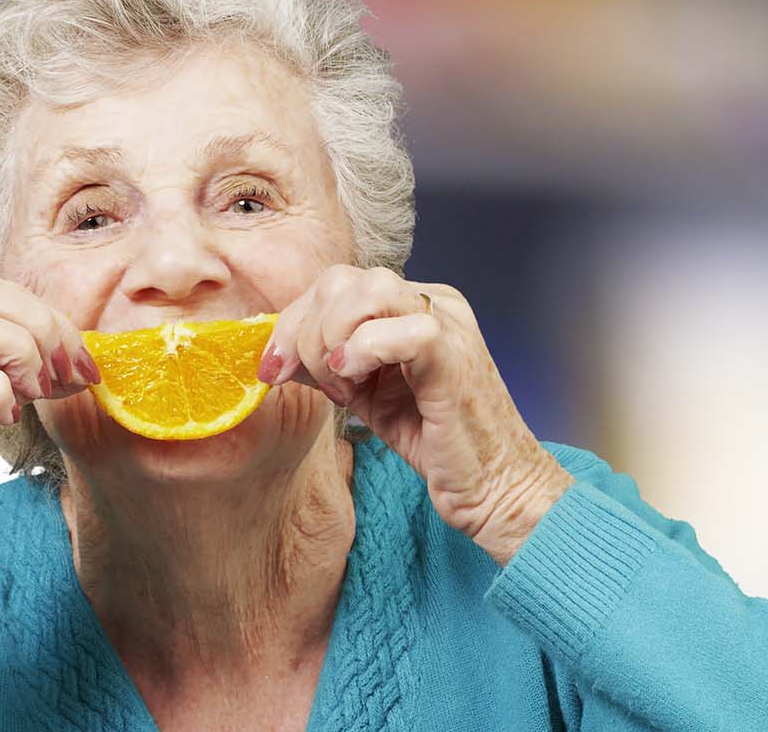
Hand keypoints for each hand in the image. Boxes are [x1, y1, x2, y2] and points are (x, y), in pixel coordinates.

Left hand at [258, 265, 572, 563]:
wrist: (495, 487)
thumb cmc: (438, 444)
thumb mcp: (368, 395)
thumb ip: (330, 365)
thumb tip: (278, 351)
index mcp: (413, 305)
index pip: (335, 284)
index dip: (292, 321)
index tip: (271, 368)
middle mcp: (434, 302)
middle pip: (342, 279)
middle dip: (302, 330)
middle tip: (304, 381)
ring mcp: (448, 323)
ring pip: (367, 291)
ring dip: (330, 341)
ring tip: (342, 389)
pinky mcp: (455, 354)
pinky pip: (398, 329)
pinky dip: (361, 353)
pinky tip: (354, 386)